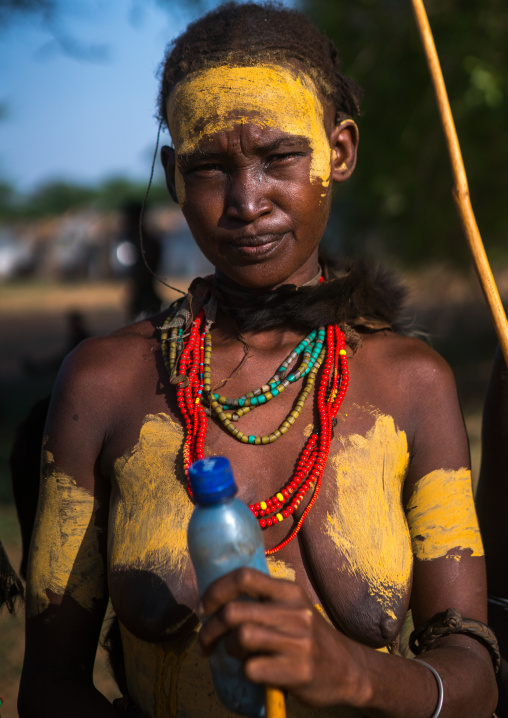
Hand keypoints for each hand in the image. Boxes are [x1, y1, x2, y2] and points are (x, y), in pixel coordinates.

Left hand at [198, 568, 365, 708]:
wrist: (349, 670)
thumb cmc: (311, 639)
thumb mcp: (295, 608)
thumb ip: (266, 600)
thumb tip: (219, 598)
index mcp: (290, 591)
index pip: (244, 576)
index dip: (216, 589)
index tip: (204, 605)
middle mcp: (295, 612)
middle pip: (234, 611)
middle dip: (210, 628)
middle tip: (206, 641)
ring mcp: (297, 642)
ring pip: (241, 638)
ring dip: (228, 649)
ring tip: (234, 655)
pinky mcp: (297, 671)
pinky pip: (252, 668)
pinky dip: (245, 671)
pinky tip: (253, 672)